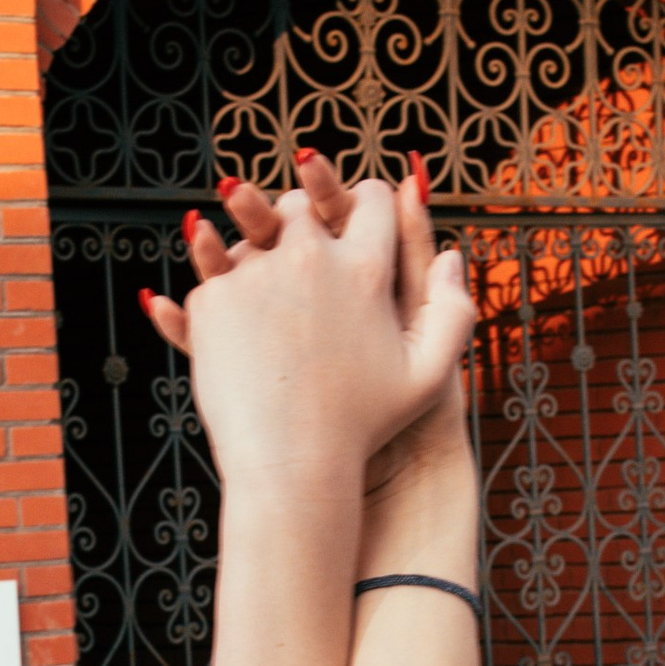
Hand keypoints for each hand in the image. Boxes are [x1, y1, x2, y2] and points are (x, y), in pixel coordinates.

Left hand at [145, 151, 473, 490]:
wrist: (290, 467)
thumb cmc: (362, 427)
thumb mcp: (427, 377)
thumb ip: (453, 312)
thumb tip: (449, 255)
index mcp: (366, 268)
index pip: (369, 198)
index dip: (368, 206)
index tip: (358, 224)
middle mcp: (309, 257)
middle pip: (302, 204)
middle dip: (304, 221)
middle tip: (305, 256)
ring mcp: (254, 274)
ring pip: (252, 234)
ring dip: (259, 252)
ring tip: (269, 297)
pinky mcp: (212, 299)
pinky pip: (215, 273)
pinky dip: (226, 291)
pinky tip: (240, 325)